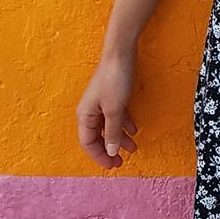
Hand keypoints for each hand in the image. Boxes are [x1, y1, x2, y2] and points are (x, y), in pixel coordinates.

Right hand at [76, 52, 139, 169]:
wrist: (120, 52)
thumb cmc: (114, 80)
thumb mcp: (114, 110)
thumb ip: (113, 132)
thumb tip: (111, 151)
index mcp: (85, 116)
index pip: (88, 143)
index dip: (99, 156)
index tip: (112, 166)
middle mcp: (89, 111)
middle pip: (98, 137)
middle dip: (109, 149)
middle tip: (121, 162)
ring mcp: (100, 103)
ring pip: (109, 127)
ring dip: (120, 137)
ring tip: (133, 148)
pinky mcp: (111, 95)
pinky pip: (115, 115)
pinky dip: (124, 123)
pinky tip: (134, 129)